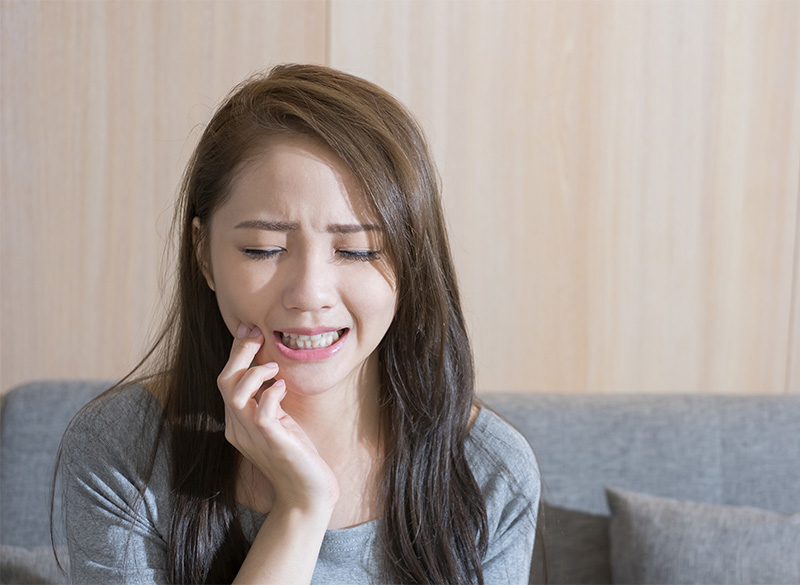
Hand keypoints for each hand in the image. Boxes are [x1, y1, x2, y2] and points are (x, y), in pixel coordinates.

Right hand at [217, 324, 339, 513]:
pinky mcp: (271, 441)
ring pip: (234, 393)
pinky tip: (284, 388)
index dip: (236, 353)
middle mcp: (237, 427)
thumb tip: (271, 369)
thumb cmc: (298, 457)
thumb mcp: (280, 422)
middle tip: (257, 334)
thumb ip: (269, 400)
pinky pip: (262, 410)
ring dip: (254, 372)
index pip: (226, 380)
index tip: (250, 330)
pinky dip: (272, 392)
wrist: (307, 495)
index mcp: (238, 422)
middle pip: (224, 380)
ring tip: (275, 367)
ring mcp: (251, 435)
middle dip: (239, 352)